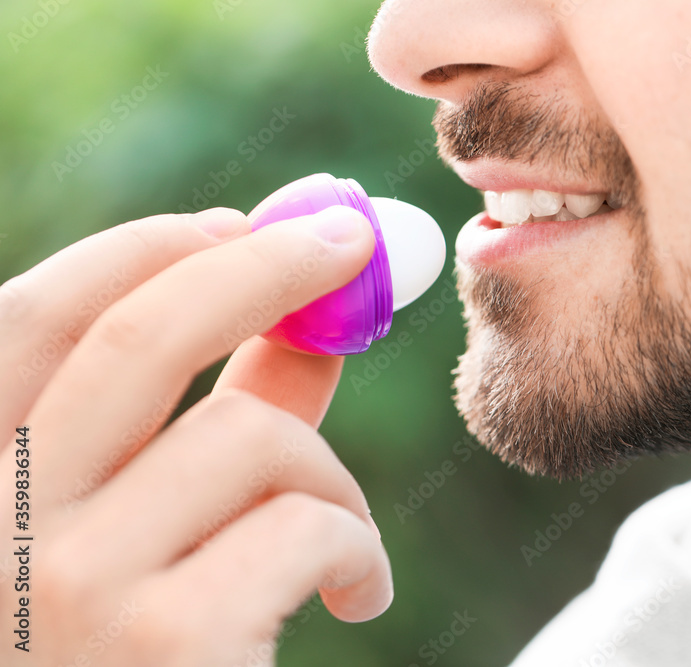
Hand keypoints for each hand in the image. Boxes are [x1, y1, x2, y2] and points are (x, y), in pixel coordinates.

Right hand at [0, 207, 391, 665]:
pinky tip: (354, 599)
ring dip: (329, 474)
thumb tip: (312, 315)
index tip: (238, 221)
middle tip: (350, 235)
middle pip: (141, 332)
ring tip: (344, 541)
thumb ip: (223, 418)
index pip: (34, 315)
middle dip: (263, 263)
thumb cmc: (137, 659)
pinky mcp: (161, 645)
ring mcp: (61, 587)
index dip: (145, 250)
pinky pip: (307, 525)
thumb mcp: (159, 528)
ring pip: (252, 436)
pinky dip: (358, 547)